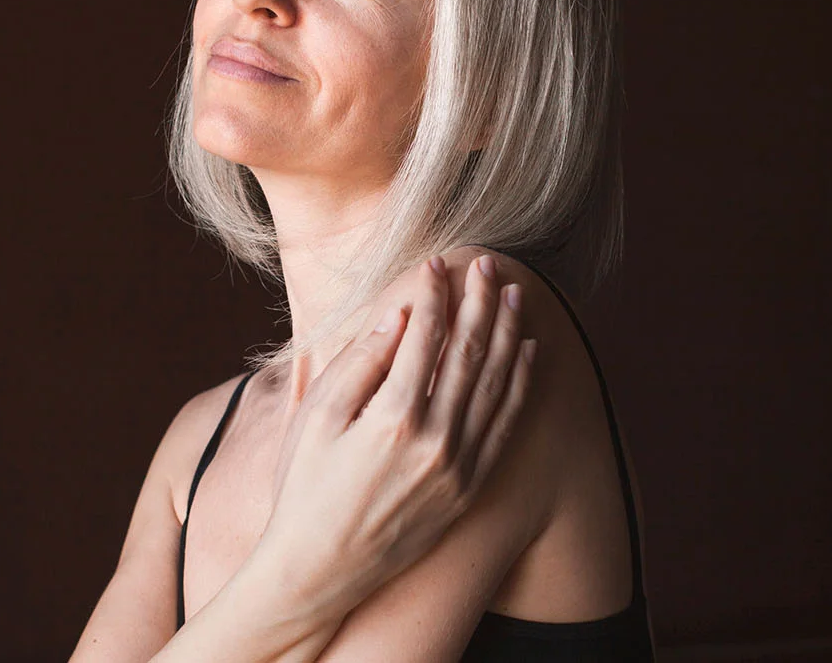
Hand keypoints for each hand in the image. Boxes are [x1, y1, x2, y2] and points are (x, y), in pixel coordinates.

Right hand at [254, 252, 536, 620]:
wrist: (320, 569)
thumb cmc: (304, 487)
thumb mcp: (314, 419)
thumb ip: (357, 363)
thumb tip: (396, 316)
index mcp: (392, 417)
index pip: (425, 336)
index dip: (434, 293)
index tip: (439, 262)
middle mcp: (437, 440)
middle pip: (469, 351)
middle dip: (481, 300)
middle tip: (488, 262)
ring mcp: (460, 466)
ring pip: (497, 383)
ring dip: (509, 332)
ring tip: (516, 293)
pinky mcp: (471, 487)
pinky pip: (506, 424)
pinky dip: (521, 383)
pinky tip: (527, 352)